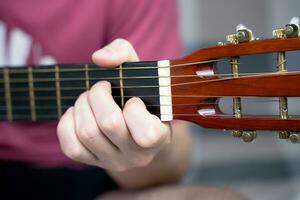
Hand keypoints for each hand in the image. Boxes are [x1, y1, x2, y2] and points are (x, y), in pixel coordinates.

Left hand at [57, 39, 170, 171]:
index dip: (134, 108)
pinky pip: (71, 147)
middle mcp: (138, 156)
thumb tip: (99, 58)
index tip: (132, 98)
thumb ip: (123, 53)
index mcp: (159, 136)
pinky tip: (78, 113)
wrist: (134, 125)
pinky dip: (68, 123)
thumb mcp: (140, 71)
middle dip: (98, 96)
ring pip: (87, 133)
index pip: (146, 133)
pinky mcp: (93, 163)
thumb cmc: (139, 95)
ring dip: (82, 105)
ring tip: (89, 98)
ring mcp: (115, 162)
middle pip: (109, 124)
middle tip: (100, 88)